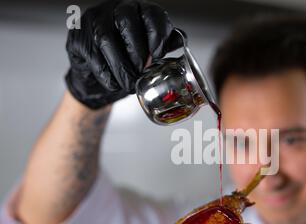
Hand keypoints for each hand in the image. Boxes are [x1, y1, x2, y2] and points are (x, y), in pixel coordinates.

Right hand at [65, 0, 179, 109]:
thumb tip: (181, 41)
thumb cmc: (128, 63)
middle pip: (127, 21)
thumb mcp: (151, 54)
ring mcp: (92, 21)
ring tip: (129, 84)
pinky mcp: (77, 38)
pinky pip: (91, 55)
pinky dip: (106, 74)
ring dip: (121, 67)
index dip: (157, 33)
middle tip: (142, 72)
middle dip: (137, 51)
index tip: (158, 55)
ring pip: (106, 39)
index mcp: (138, 11)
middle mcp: (114, 10)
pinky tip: (114, 83)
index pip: (151, 13)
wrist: (98, 81)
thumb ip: (165, 45)